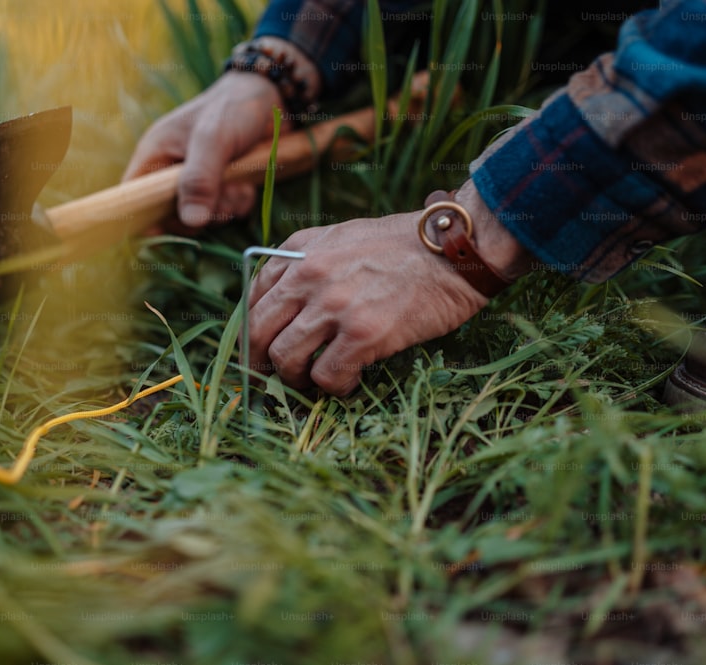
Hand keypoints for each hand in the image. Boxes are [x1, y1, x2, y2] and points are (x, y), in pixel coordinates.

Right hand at [123, 72, 286, 230]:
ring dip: (225, 208)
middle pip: (170, 216)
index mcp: (156, 155)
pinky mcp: (221, 188)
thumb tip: (191, 222)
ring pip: (201, 217)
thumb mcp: (213, 139)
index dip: (143, 216)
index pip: (133, 197)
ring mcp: (197, 182)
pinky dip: (239, 204)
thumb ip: (199, 179)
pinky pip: (225, 212)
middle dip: (199, 213)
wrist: (272, 97)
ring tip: (240, 184)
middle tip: (223, 194)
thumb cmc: (233, 108)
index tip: (171, 226)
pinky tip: (248, 185)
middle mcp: (171, 172)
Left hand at [246, 211, 489, 394]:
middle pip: (257, 331)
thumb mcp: (341, 237)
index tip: (261, 348)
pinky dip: (333, 387)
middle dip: (259, 362)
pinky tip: (348, 383)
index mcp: (298, 251)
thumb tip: (284, 302)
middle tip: (273, 378)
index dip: (253, 331)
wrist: (453, 250)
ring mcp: (333, 305)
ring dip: (294, 378)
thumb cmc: (403, 246)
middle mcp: (307, 275)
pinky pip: (326, 376)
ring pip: (284, 358)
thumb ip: (307, 262)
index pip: (252, 298)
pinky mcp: (362, 333)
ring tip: (314, 380)